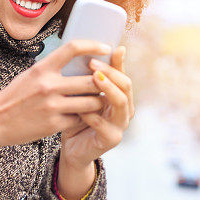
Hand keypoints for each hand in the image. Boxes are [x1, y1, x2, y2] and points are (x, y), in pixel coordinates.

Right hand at [0, 40, 110, 156]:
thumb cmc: (16, 96)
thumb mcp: (32, 74)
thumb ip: (53, 68)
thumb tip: (79, 60)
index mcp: (42, 68)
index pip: (73, 48)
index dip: (94, 45)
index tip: (106, 48)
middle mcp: (48, 85)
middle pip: (90, 79)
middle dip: (103, 83)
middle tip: (108, 83)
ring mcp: (52, 106)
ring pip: (91, 102)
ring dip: (99, 102)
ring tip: (100, 100)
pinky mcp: (53, 125)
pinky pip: (80, 119)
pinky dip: (85, 117)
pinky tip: (84, 116)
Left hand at [59, 46, 134, 169]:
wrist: (73, 148)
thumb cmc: (79, 117)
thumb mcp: (86, 94)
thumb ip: (93, 76)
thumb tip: (97, 51)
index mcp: (122, 97)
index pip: (123, 75)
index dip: (114, 63)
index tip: (99, 51)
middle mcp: (126, 110)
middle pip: (126, 86)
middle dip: (110, 73)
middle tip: (92, 64)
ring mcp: (121, 126)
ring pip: (121, 103)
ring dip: (107, 89)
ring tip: (93, 78)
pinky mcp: (111, 139)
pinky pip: (103, 124)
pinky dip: (91, 114)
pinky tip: (79, 106)